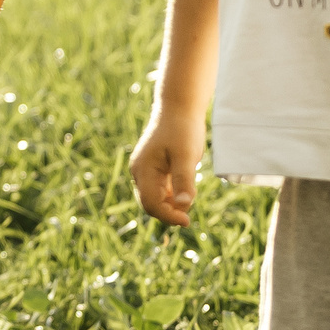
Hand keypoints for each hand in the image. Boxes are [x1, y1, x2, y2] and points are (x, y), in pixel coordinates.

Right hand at [128, 100, 202, 226]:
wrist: (179, 108)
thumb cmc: (183, 130)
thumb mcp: (186, 156)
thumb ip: (184, 181)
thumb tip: (184, 207)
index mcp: (143, 170)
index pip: (151, 204)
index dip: (168, 216)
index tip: (187, 221)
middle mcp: (140, 172)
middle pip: (150, 204)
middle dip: (169, 212)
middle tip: (189, 216)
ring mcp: (145, 170)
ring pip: (155, 198)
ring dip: (171, 204)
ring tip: (189, 193)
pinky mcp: (153, 168)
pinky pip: (160, 189)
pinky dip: (172, 195)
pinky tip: (185, 188)